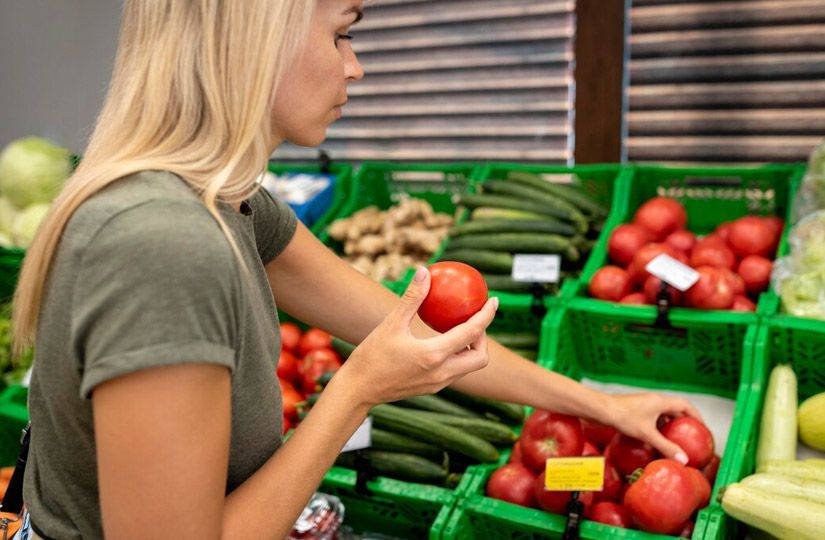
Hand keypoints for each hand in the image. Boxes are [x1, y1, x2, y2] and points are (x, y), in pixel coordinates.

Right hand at [337, 266, 497, 406]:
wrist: (358, 390)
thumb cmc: (371, 355)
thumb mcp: (391, 323)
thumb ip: (412, 297)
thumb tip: (425, 271)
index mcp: (434, 355)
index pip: (472, 333)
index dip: (487, 315)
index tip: (494, 301)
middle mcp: (441, 373)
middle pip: (480, 358)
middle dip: (484, 338)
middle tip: (474, 320)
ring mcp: (437, 384)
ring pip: (468, 367)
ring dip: (471, 349)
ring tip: (459, 329)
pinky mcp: (430, 389)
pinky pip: (454, 372)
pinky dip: (457, 357)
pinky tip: (442, 343)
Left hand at [602, 392, 703, 463]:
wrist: (600, 410)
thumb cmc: (623, 417)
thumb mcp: (647, 434)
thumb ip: (666, 446)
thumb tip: (683, 460)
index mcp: (661, 401)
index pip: (685, 405)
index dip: (696, 416)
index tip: (702, 427)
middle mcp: (654, 400)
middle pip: (675, 409)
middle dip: (684, 422)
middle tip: (691, 436)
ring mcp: (644, 404)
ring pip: (662, 413)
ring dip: (670, 425)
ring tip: (675, 439)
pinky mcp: (635, 410)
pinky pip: (652, 417)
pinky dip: (658, 426)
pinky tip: (655, 439)